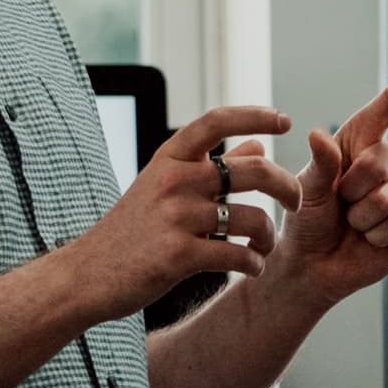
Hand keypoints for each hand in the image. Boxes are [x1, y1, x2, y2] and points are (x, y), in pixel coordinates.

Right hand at [67, 107, 302, 321]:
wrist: (89, 273)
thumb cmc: (133, 227)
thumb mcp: (166, 184)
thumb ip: (213, 163)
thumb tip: (258, 141)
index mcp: (171, 157)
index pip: (218, 120)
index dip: (255, 114)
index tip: (285, 119)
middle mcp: (175, 179)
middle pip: (254, 170)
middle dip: (288, 186)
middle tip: (298, 201)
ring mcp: (176, 217)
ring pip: (252, 218)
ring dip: (269, 236)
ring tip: (265, 247)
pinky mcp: (178, 256)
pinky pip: (237, 255)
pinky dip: (254, 263)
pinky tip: (252, 267)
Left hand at [276, 76, 387, 306]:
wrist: (312, 262)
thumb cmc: (308, 217)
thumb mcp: (308, 187)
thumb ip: (321, 163)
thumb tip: (318, 134)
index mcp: (361, 141)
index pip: (386, 109)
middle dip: (356, 185)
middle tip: (342, 201)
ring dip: (364, 214)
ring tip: (354, 221)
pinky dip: (379, 233)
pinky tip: (370, 237)